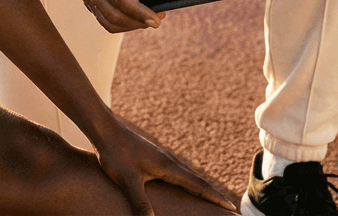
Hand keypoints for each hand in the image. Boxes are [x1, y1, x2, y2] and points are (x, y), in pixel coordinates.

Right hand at [67, 0, 163, 32]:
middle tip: (157, 20)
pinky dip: (122, 24)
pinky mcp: (89, 1)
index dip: (137, 10)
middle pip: (112, 14)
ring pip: (107, 22)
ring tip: (149, 21)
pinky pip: (104, 20)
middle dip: (137, 21)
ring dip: (130, 26)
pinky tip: (136, 18)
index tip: (155, 17)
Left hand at [91, 117, 238, 213]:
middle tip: (227, 207)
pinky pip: (176, 173)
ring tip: (209, 200)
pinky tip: (180, 186)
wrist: (105, 130)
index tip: (232, 207)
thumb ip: (140, 202)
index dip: (215, 198)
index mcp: (168, 167)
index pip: (199, 186)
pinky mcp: (152, 158)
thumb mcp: (127, 181)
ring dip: (200, 188)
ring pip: (186, 176)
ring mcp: (161, 158)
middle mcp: (169, 161)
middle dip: (212, 195)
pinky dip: (186, 183)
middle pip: (197, 181)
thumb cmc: (115, 154)